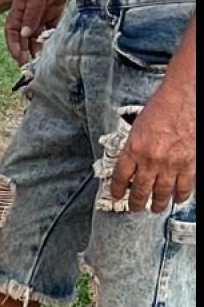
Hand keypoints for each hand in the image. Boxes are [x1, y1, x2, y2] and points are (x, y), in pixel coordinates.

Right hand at [6, 0, 69, 65]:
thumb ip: (32, 15)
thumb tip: (24, 35)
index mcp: (19, 7)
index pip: (11, 30)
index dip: (13, 45)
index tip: (18, 58)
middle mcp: (28, 12)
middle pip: (23, 35)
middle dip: (24, 50)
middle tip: (29, 65)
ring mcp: (41, 11)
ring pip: (37, 34)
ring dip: (37, 46)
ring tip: (41, 60)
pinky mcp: (55, 10)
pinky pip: (50, 28)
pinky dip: (50, 38)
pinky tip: (53, 47)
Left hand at [110, 83, 195, 212]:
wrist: (185, 98)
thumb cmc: (162, 107)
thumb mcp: (137, 128)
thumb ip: (134, 148)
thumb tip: (132, 164)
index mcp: (133, 150)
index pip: (121, 177)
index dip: (118, 190)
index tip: (117, 196)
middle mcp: (151, 160)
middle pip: (140, 190)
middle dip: (136, 202)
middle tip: (135, 207)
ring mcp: (172, 164)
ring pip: (162, 193)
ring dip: (158, 203)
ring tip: (155, 208)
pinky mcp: (190, 164)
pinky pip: (185, 187)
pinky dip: (180, 195)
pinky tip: (177, 199)